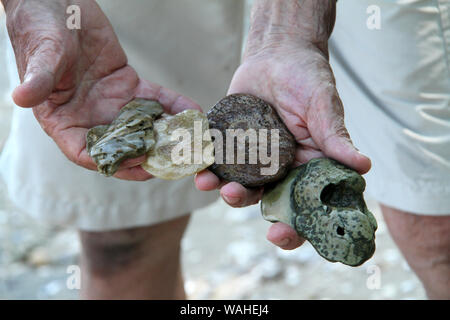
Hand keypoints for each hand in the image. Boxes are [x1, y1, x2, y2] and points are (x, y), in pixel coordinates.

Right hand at [4, 0, 201, 179]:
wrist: (59, 2)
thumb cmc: (40, 28)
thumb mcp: (41, 53)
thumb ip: (39, 78)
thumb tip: (20, 98)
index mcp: (62, 119)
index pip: (85, 151)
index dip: (111, 161)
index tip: (137, 163)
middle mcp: (90, 117)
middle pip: (121, 146)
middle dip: (147, 157)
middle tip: (173, 162)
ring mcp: (112, 103)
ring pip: (143, 127)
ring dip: (167, 137)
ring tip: (190, 142)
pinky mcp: (129, 85)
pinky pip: (155, 99)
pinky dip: (174, 106)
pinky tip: (193, 111)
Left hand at [195, 0, 370, 249]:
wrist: (278, 54)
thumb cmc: (308, 79)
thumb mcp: (324, 107)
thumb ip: (336, 137)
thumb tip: (364, 166)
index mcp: (305, 168)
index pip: (302, 207)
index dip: (293, 228)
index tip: (279, 235)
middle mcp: (278, 168)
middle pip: (263, 200)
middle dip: (247, 204)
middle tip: (236, 196)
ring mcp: (252, 157)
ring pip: (237, 184)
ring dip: (222, 188)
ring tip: (209, 183)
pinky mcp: (231, 142)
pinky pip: (217, 162)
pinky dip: (206, 167)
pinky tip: (197, 167)